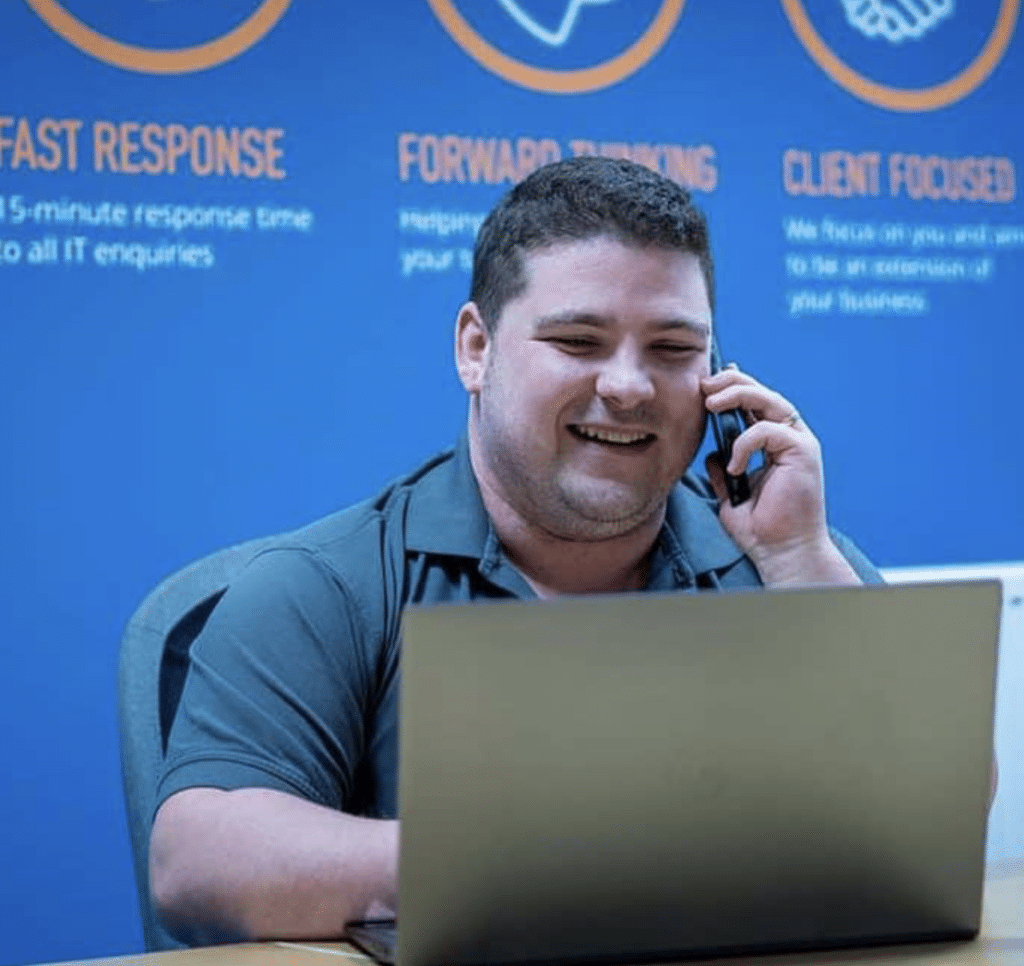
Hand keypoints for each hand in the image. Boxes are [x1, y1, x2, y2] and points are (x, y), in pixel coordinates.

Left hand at [701, 365, 857, 586]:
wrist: (780, 551)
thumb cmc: (760, 527)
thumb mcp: (730, 493)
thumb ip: (723, 468)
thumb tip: (711, 453)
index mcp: (774, 443)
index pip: (755, 403)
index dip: (733, 386)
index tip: (706, 384)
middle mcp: (790, 437)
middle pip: (764, 393)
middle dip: (732, 382)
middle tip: (704, 385)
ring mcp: (799, 442)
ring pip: (770, 400)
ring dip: (736, 395)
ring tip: (710, 404)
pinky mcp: (804, 452)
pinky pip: (767, 430)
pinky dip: (744, 443)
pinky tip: (734, 467)